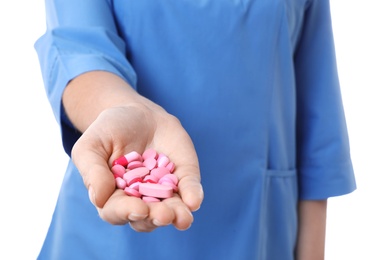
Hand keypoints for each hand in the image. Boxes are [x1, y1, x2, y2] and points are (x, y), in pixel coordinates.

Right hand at [71, 104, 203, 231]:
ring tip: (182, 217)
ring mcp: (163, 190)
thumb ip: (92, 171)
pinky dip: (192, 195)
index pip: (117, 211)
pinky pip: (189, 189)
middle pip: (147, 217)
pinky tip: (194, 201)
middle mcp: (140, 199)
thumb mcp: (91, 145)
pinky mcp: (183, 177)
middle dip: (155, 217)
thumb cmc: (108, 131)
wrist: (136, 112)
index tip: (138, 208)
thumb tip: (99, 199)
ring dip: (177, 214)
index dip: (127, 212)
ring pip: (171, 210)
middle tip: (163, 214)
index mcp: (113, 197)